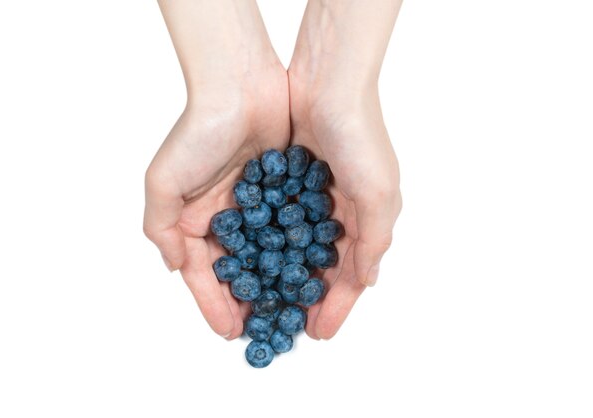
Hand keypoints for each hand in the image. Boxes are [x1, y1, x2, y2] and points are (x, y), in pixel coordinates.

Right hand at [144, 0, 288, 338]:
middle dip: (246, 299)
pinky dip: (296, 250)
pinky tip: (307, 271)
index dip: (214, 302)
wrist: (240, 85)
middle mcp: (225, 215)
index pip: (204, 272)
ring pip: (266, 253)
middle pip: (237, 268)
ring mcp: (256, 203)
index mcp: (194, 218)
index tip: (228, 330)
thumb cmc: (198, 132)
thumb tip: (176, 267)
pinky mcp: (284, 188)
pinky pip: (290, 228)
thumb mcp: (163, 181)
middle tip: (260, 328)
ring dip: (274, 281)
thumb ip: (161, 229)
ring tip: (288, 308)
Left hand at [287, 70, 401, 340]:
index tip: (319, 333)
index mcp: (368, 218)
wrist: (328, 83)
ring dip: (284, 274)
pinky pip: (276, 221)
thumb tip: (368, 281)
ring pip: (296, 248)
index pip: (352, 275)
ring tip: (265, 300)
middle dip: (308, 296)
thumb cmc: (360, 138)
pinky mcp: (288, 180)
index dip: (337, 305)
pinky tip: (251, 260)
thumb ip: (373, 241)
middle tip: (289, 325)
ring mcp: (313, 195)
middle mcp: (341, 210)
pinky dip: (267, 242)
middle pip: (322, 266)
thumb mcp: (379, 194)